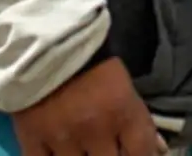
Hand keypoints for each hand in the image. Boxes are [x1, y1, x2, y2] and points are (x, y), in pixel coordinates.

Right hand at [11, 56, 165, 155]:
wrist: (45, 46)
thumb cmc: (93, 65)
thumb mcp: (125, 89)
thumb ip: (140, 123)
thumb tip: (159, 150)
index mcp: (122, 113)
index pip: (141, 153)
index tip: (135, 155)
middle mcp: (95, 130)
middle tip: (108, 150)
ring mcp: (62, 139)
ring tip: (87, 150)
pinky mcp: (32, 141)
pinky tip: (61, 154)